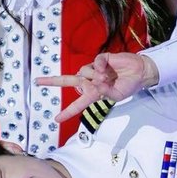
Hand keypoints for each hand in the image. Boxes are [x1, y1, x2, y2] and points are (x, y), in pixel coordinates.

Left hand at [36, 52, 158, 123]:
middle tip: (37, 82)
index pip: (77, 104)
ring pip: (84, 72)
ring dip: (96, 77)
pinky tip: (107, 69)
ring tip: (108, 78)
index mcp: (93, 94)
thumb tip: (97, 82)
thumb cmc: (128, 86)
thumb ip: (105, 93)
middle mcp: (90, 81)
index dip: (67, 112)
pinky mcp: (100, 59)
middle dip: (52, 81)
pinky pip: (95, 62)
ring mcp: (94, 69)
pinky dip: (100, 66)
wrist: (139, 73)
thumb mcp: (116, 96)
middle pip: (68, 81)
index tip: (56, 119)